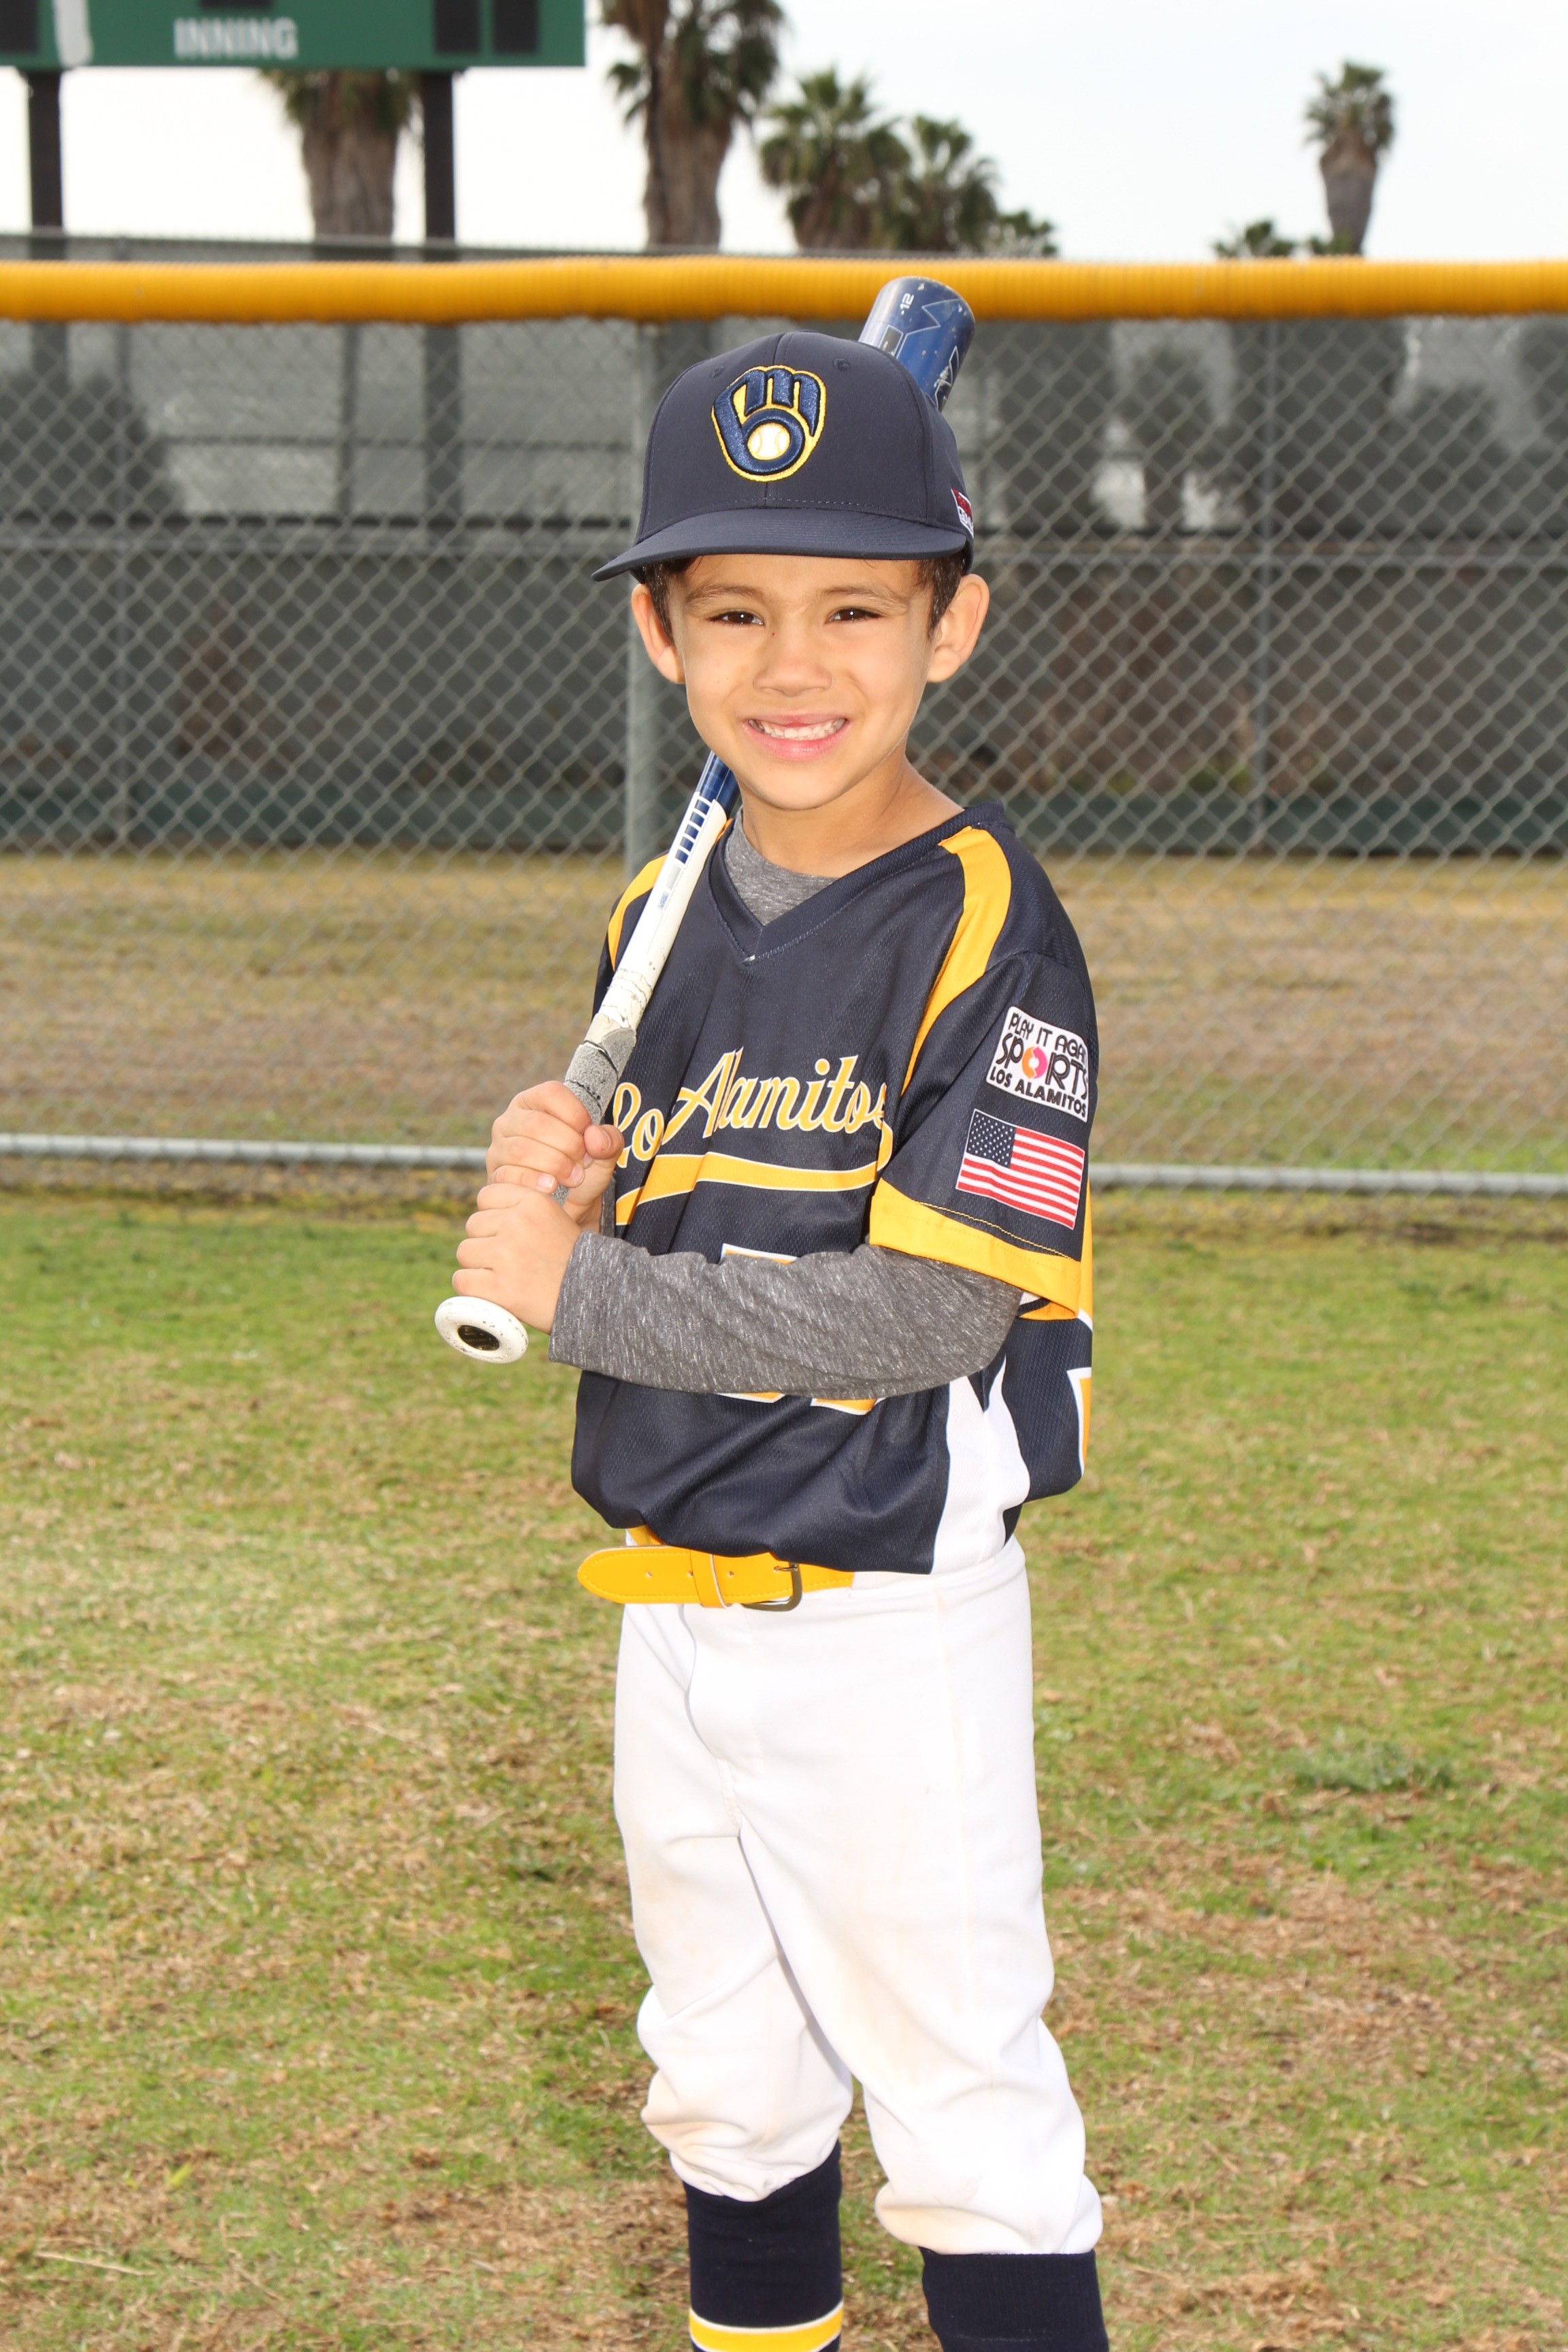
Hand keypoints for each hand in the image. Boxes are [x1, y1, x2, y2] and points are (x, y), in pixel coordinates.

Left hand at [453, 1182, 580, 1333]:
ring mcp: (505, 1255)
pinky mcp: (498, 1287)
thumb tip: (485, 1213)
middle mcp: (516, 1223)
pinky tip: (490, 1291)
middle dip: (486, 1241)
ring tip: (502, 1276)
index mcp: (533, 1201)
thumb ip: (522, 1211)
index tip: (506, 1232)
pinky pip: (463, 1280)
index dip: (493, 1215)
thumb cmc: (573, 1261)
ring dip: (478, 1265)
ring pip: (465, 1252)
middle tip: (509, 1260)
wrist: (594, 1298)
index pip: (486, 1196)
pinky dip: (472, 1289)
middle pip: (473, 1225)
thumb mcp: (555, 1219)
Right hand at [486, 1082, 622, 1228]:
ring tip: (574, 1178)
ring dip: (554, 1165)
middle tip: (584, 1163)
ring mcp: (499, 1147)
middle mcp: (511, 1119)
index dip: (576, 1115)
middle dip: (568, 1145)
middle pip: (536, 1124)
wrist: (570, 1207)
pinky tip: (552, 1188)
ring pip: (522, 1150)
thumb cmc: (582, 1169)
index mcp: (535, 1101)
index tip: (590, 1137)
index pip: (551, 1093)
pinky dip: (535, 1182)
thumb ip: (609, 1140)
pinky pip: (509, 1175)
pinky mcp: (495, 1175)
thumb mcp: (604, 1153)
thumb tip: (594, 1138)